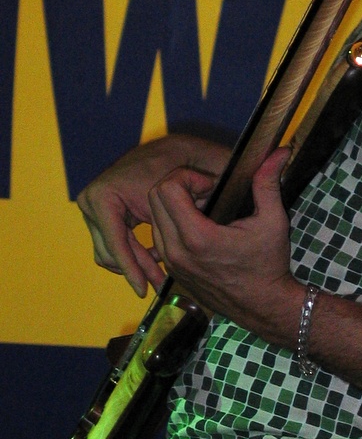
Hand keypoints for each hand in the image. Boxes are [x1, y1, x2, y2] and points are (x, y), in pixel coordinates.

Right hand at [77, 135, 230, 296]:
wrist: (175, 150)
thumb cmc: (182, 167)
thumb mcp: (185, 191)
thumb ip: (185, 212)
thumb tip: (192, 239)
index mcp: (105, 194)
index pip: (115, 243)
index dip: (131, 269)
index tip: (144, 289)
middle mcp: (93, 199)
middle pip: (111, 251)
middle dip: (136, 271)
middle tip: (158, 288)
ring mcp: (94, 206)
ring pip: (110, 251)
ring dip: (134, 266)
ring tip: (159, 280)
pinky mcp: (101, 211)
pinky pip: (112, 242)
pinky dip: (131, 254)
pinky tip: (155, 262)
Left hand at [148, 148, 303, 344]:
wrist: (264, 307)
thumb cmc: (269, 264)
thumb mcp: (274, 221)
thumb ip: (268, 182)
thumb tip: (280, 151)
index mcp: (198, 237)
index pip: (167, 189)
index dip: (188, 177)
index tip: (212, 185)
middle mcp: (177, 252)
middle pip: (154, 198)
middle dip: (178, 186)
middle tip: (206, 192)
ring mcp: (172, 264)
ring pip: (154, 218)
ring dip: (174, 205)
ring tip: (205, 209)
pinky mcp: (172, 272)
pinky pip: (160, 236)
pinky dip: (173, 224)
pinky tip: (201, 227)